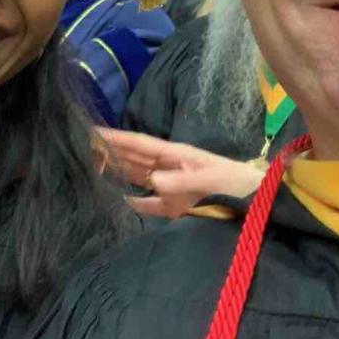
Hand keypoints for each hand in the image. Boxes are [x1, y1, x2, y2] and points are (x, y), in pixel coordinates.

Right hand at [98, 128, 264, 217]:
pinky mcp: (174, 207)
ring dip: (115, 174)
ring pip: (136, 178)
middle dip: (108, 153)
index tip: (91, 131)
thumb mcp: (212, 179)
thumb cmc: (237, 184)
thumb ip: (182, 181)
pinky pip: (147, 204)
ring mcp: (170, 188)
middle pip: (133, 159)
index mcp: (176, 155)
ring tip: (90, 171)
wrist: (259, 202)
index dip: (116, 138)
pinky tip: (115, 201)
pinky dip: (132, 203)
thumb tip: (152, 183)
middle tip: (79, 149)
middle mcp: (169, 168)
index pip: (140, 144)